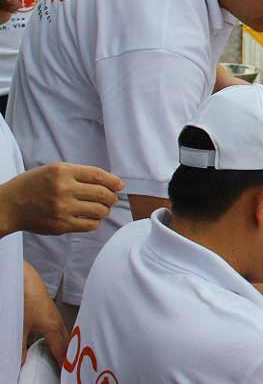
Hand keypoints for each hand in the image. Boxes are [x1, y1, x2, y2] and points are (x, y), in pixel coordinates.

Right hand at [0, 163, 123, 236]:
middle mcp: (63, 188)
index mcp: (62, 171)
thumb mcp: (53, 170)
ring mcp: (63, 208)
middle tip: (112, 199)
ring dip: (105, 210)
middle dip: (112, 197)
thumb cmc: (33, 186)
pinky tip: (90, 218)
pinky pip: (90, 225)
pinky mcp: (61, 225)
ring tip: (101, 208)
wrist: (8, 206)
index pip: (98, 175)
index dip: (114, 181)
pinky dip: (95, 221)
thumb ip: (78, 174)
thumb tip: (108, 182)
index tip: (120, 185)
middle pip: (103, 194)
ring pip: (99, 210)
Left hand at [22, 263, 67, 364]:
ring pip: (64, 334)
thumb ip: (21, 347)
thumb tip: (22, 362)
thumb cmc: (27, 300)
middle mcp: (57, 322)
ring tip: (63, 356)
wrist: (26, 279)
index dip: (64, 362)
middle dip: (68, 355)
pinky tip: (53, 339)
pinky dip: (60, 337)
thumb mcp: (20, 328)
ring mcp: (55, 316)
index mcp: (53, 328)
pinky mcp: (50, 311)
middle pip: (67, 342)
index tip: (68, 372)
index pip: (62, 350)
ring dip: (65, 345)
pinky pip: (60, 328)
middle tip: (68, 366)